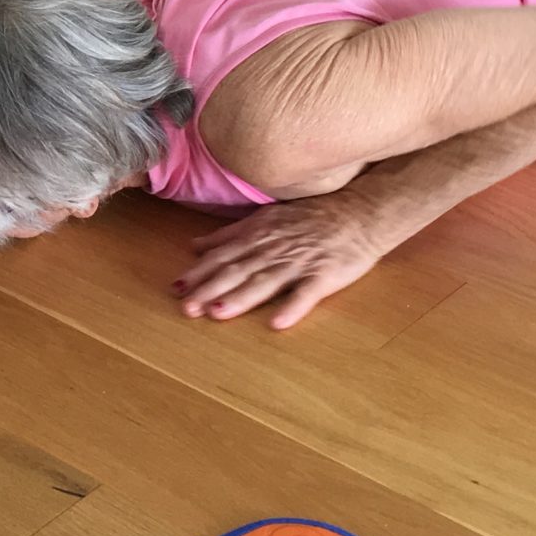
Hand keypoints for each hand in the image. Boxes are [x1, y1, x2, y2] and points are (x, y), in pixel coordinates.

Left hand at [172, 196, 382, 330]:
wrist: (359, 213)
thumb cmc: (310, 216)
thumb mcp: (265, 218)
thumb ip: (229, 234)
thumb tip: (195, 245)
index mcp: (258, 235)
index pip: (223, 256)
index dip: (199, 272)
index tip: (177, 287)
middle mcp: (274, 249)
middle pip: (238, 271)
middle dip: (210, 289)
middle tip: (187, 307)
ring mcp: (299, 262)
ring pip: (265, 282)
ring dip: (241, 298)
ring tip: (218, 313)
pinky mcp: (325, 275)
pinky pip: (306, 294)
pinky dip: (292, 307)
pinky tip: (277, 323)